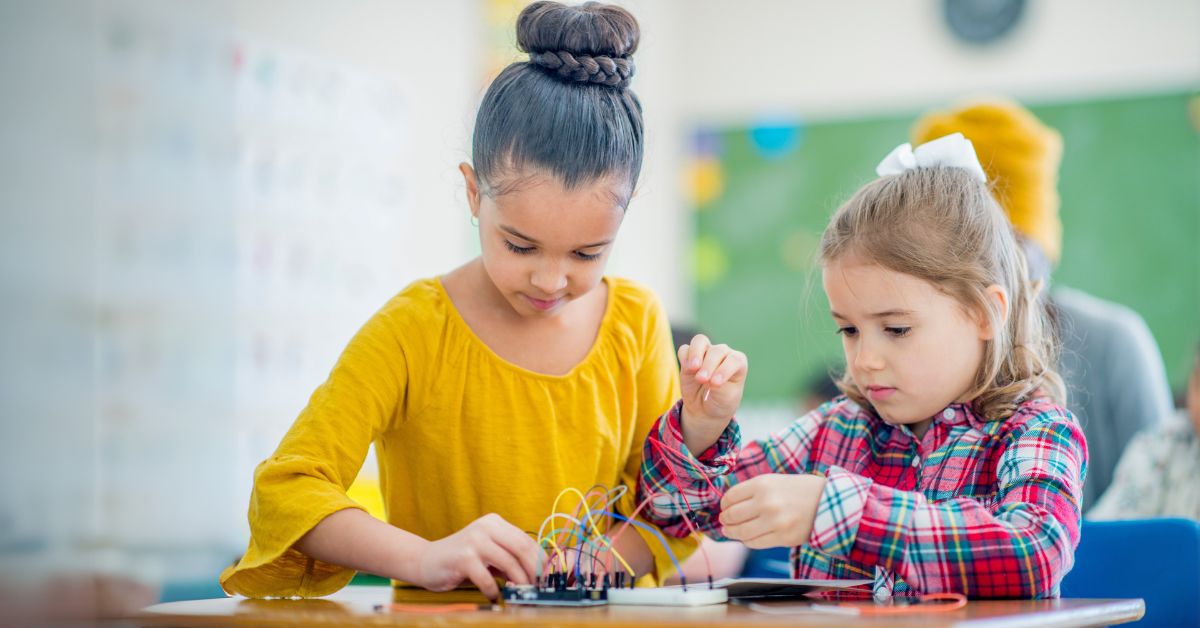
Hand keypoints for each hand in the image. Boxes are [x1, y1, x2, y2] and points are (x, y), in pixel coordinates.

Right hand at [414, 513, 540, 599]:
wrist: (426, 561)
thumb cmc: (461, 561)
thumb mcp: (489, 554)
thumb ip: (509, 559)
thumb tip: (537, 576)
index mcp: (494, 523)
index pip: (526, 540)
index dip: (540, 560)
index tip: (547, 577)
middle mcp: (486, 527)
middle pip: (522, 548)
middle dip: (534, 571)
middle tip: (538, 589)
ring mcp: (474, 541)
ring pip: (509, 563)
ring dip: (518, 583)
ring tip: (520, 595)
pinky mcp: (463, 558)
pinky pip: (487, 579)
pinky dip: (494, 591)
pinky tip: (495, 597)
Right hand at [678, 334, 746, 451]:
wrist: (705, 409)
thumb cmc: (721, 401)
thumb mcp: (726, 397)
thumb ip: (719, 385)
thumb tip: (702, 375)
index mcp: (738, 362)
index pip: (734, 360)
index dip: (725, 369)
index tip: (715, 383)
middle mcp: (723, 354)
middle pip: (716, 351)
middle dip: (709, 365)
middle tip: (702, 380)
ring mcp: (705, 353)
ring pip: (700, 342)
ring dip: (696, 353)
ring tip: (693, 368)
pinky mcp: (689, 358)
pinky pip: (685, 349)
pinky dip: (684, 356)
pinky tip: (686, 368)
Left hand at [718, 474, 826, 548]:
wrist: (828, 502)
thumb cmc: (800, 490)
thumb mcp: (774, 481)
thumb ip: (752, 491)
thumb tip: (728, 506)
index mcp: (762, 484)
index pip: (730, 497)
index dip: (724, 505)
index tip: (724, 508)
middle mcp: (766, 502)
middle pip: (732, 515)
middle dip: (725, 520)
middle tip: (724, 521)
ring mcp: (774, 522)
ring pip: (740, 532)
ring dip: (732, 532)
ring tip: (730, 531)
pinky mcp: (782, 538)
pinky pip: (754, 543)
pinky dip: (747, 541)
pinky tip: (747, 537)